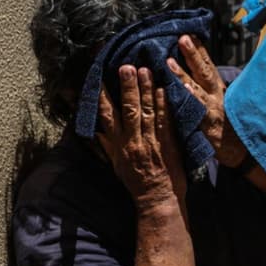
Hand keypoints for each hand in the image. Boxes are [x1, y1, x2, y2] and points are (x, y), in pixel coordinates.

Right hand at [98, 66, 187, 206]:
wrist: (157, 198)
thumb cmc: (135, 181)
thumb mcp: (116, 163)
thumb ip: (107, 145)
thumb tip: (96, 130)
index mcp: (118, 144)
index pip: (107, 116)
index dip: (102, 97)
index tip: (98, 79)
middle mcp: (133, 140)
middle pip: (129, 109)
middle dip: (127, 87)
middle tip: (126, 67)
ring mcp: (152, 141)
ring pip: (148, 111)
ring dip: (147, 90)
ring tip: (145, 70)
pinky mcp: (169, 143)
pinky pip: (167, 121)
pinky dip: (165, 105)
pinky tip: (164, 89)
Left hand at [167, 35, 247, 167]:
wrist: (242, 152)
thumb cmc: (230, 126)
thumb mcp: (223, 103)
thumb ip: (209, 89)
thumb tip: (195, 74)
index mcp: (219, 89)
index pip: (208, 65)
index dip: (199, 50)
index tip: (190, 32)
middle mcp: (218, 95)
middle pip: (205, 71)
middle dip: (193, 54)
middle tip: (182, 37)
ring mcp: (214, 109)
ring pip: (197, 89)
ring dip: (183, 74)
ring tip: (169, 62)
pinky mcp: (209, 125)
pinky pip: (198, 110)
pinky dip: (191, 100)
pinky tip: (182, 91)